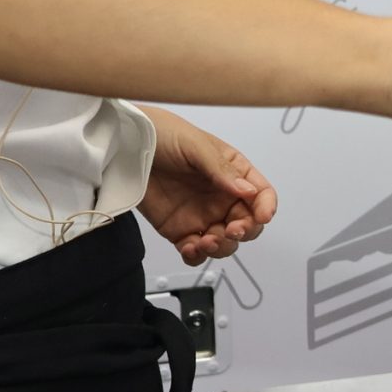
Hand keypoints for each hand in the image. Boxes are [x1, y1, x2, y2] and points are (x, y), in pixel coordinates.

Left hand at [141, 107, 277, 264]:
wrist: (126, 146)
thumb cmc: (164, 136)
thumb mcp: (196, 146)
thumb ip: (222, 171)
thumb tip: (248, 192)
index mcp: (233, 174)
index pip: (261, 194)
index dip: (266, 206)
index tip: (262, 216)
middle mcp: (222, 197)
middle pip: (248, 223)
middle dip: (244, 231)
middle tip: (231, 231)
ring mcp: (202, 216)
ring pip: (225, 243)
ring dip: (221, 247)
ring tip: (206, 241)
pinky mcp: (180, 231)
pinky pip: (195, 251)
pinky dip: (197, 256)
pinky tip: (190, 248)